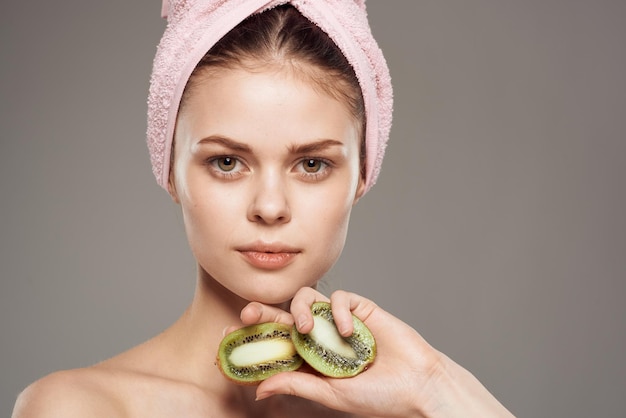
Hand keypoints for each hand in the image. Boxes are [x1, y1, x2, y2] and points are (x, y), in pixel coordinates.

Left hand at [238, 288, 513, 417]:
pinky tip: (347, 331)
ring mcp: (338, 322)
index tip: (229, 338)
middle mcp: (320, 338)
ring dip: (299, 309)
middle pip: (284, 317)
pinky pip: (338, 298)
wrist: (418, 385)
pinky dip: (337, 311)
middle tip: (248, 313)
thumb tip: (259, 389)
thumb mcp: (332, 394)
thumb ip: (297, 385)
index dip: (252, 339)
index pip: (274, 345)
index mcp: (309, 359)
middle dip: (264, 313)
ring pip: (307, 299)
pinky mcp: (359, 309)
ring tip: (305, 328)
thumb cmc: (379, 397)